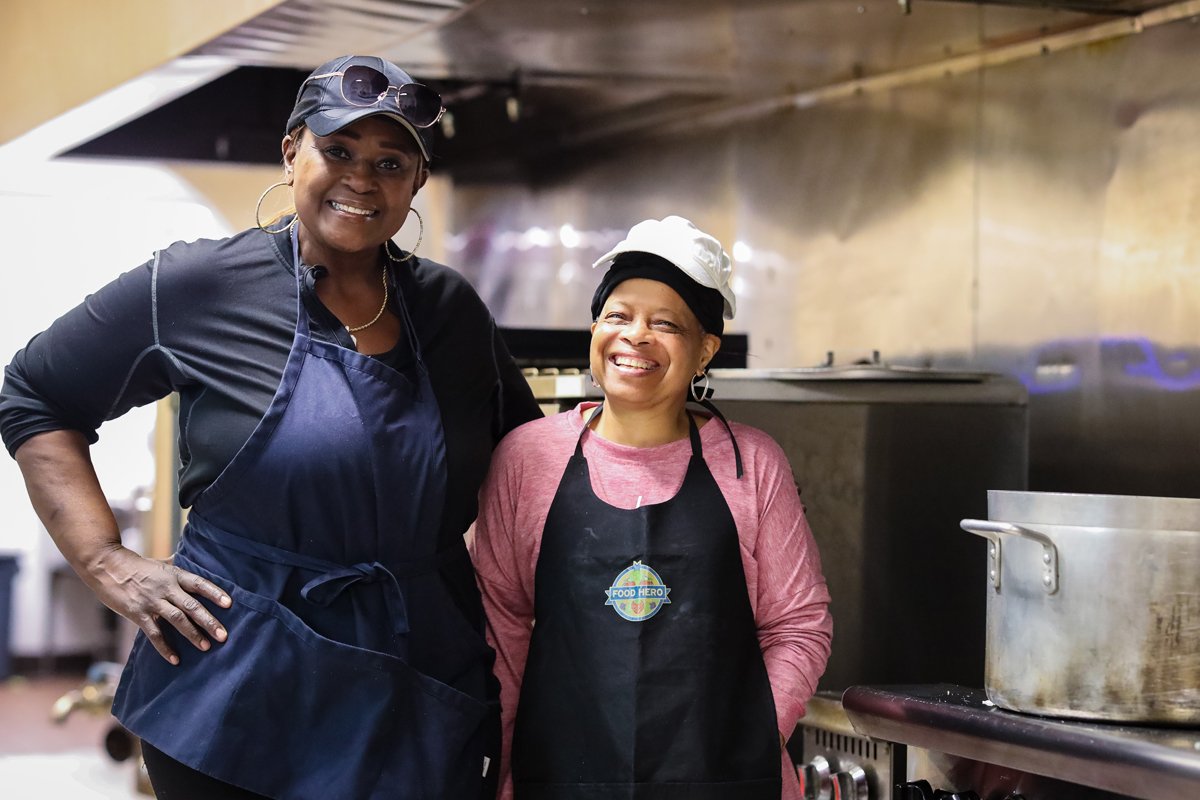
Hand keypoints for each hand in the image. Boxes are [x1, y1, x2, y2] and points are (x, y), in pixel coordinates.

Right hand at [88, 545, 231, 664]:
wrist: (107, 567)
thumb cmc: (137, 566)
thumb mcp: (161, 563)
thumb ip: (177, 568)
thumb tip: (194, 561)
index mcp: (174, 575)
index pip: (199, 583)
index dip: (214, 593)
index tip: (229, 604)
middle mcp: (166, 588)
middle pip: (191, 605)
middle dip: (208, 621)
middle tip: (223, 636)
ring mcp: (152, 601)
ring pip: (176, 619)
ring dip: (192, 634)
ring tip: (206, 646)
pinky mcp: (137, 614)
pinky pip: (154, 633)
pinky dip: (165, 647)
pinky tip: (175, 659)